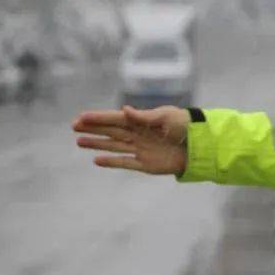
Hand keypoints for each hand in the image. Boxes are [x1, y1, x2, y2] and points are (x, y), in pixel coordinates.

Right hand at [72, 105, 189, 174]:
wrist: (200, 146)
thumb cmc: (184, 126)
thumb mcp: (165, 117)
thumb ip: (144, 117)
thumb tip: (124, 110)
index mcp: (141, 120)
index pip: (115, 119)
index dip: (98, 118)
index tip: (81, 117)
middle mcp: (137, 134)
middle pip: (110, 131)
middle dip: (92, 129)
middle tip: (73, 127)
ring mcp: (140, 149)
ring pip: (113, 146)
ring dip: (96, 144)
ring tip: (79, 142)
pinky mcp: (145, 164)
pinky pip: (124, 163)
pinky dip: (111, 162)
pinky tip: (96, 159)